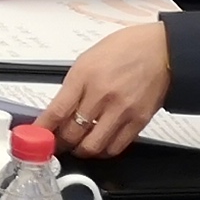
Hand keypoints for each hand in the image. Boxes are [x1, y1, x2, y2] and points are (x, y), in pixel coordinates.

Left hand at [42, 24, 173, 156]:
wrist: (162, 49)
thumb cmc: (125, 49)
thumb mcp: (88, 59)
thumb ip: (73, 86)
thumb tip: (59, 110)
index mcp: (84, 76)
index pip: (56, 111)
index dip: (43, 130)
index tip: (36, 137)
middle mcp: (102, 95)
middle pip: (72, 133)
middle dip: (60, 143)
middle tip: (57, 143)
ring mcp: (121, 110)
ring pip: (92, 146)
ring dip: (81, 150)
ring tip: (77, 146)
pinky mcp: (139, 121)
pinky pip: (116, 147)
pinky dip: (104, 151)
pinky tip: (99, 145)